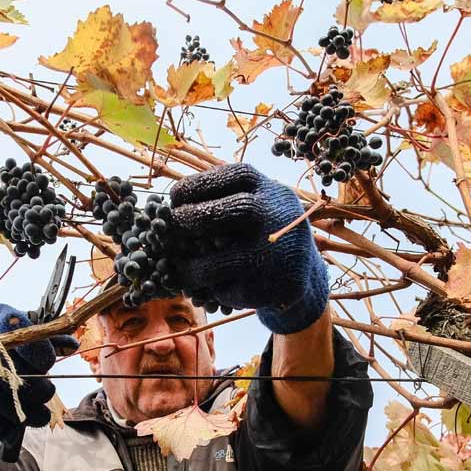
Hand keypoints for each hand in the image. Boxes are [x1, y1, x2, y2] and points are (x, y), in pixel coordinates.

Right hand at [0, 303, 77, 434]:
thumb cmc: (4, 348)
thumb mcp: (24, 336)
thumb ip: (50, 339)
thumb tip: (73, 344)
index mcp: (0, 317)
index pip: (26, 337)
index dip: (42, 356)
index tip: (46, 366)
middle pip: (17, 372)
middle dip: (39, 389)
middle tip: (48, 392)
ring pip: (6, 400)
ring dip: (28, 413)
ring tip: (41, 416)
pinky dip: (6, 424)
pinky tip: (16, 422)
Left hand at [170, 164, 328, 333]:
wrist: (303, 267)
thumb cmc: (264, 225)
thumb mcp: (258, 198)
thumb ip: (224, 195)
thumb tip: (167, 207)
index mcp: (266, 188)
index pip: (222, 179)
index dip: (191, 188)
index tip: (175, 199)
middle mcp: (269, 218)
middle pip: (214, 216)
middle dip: (184, 223)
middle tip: (167, 231)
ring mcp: (267, 254)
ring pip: (211, 266)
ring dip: (187, 269)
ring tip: (177, 268)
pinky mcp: (266, 287)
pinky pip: (222, 291)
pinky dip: (210, 290)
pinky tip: (209, 287)